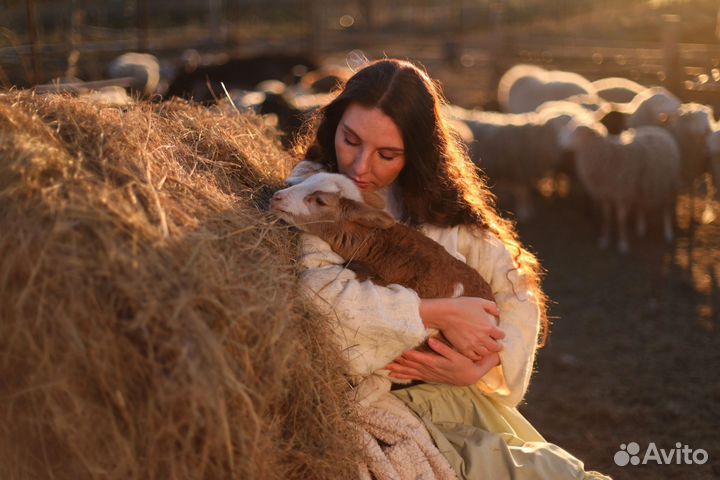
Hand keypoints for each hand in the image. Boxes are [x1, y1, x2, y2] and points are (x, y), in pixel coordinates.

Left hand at [386, 337, 500, 385]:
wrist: (470, 376)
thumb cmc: (465, 363)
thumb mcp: (457, 355)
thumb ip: (443, 348)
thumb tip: (430, 340)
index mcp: (435, 364)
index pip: (417, 359)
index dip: (405, 355)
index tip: (394, 349)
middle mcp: (429, 370)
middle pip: (410, 366)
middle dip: (397, 362)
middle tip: (383, 358)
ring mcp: (428, 374)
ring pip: (409, 371)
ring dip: (397, 368)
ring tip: (383, 365)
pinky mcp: (428, 375)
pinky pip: (413, 376)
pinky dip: (402, 375)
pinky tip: (392, 374)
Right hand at [420, 297, 504, 360]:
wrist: (445, 314)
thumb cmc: (462, 306)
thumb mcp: (479, 302)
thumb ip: (491, 307)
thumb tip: (498, 313)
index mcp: (489, 327)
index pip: (501, 335)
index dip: (500, 334)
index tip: (498, 334)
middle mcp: (483, 338)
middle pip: (496, 347)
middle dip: (497, 345)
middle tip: (495, 343)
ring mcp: (473, 345)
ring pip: (485, 353)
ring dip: (487, 350)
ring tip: (485, 347)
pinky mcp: (464, 349)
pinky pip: (474, 357)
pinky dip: (477, 355)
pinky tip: (476, 351)